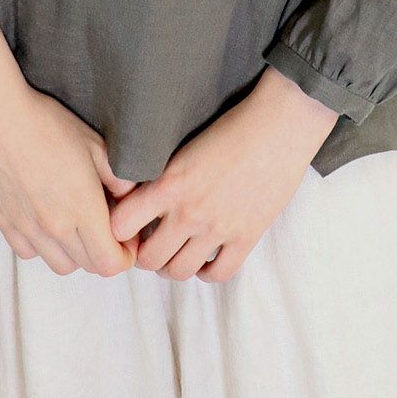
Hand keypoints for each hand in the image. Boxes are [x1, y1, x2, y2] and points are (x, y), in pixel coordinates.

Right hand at [0, 83, 141, 276]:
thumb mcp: (93, 143)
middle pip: (88, 266)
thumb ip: (116, 176)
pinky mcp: (4, 223)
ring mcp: (27, 228)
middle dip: (105, 253)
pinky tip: (46, 221)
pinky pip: (30, 253)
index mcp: (81, 207)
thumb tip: (127, 196)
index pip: (109, 262)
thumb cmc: (46, 123)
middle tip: (107, 228)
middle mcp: (54, 226)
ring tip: (77, 225)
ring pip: (60, 265)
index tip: (127, 239)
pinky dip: (44, 246)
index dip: (125, 256)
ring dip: (75, 253)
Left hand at [106, 68, 339, 282]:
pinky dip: (207, 272)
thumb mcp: (184, 147)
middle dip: (145, 253)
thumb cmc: (231, 124)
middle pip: (149, 259)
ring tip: (176, 252)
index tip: (126, 225)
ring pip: (179, 272)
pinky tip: (205, 259)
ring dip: (173, 266)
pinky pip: (218, 274)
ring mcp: (218, 228)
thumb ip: (163, 175)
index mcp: (169, 184)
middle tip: (151, 242)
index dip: (118, 229)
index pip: (120, 225)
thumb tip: (140, 194)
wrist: (278, 124)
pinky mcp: (246, 237)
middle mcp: (189, 212)